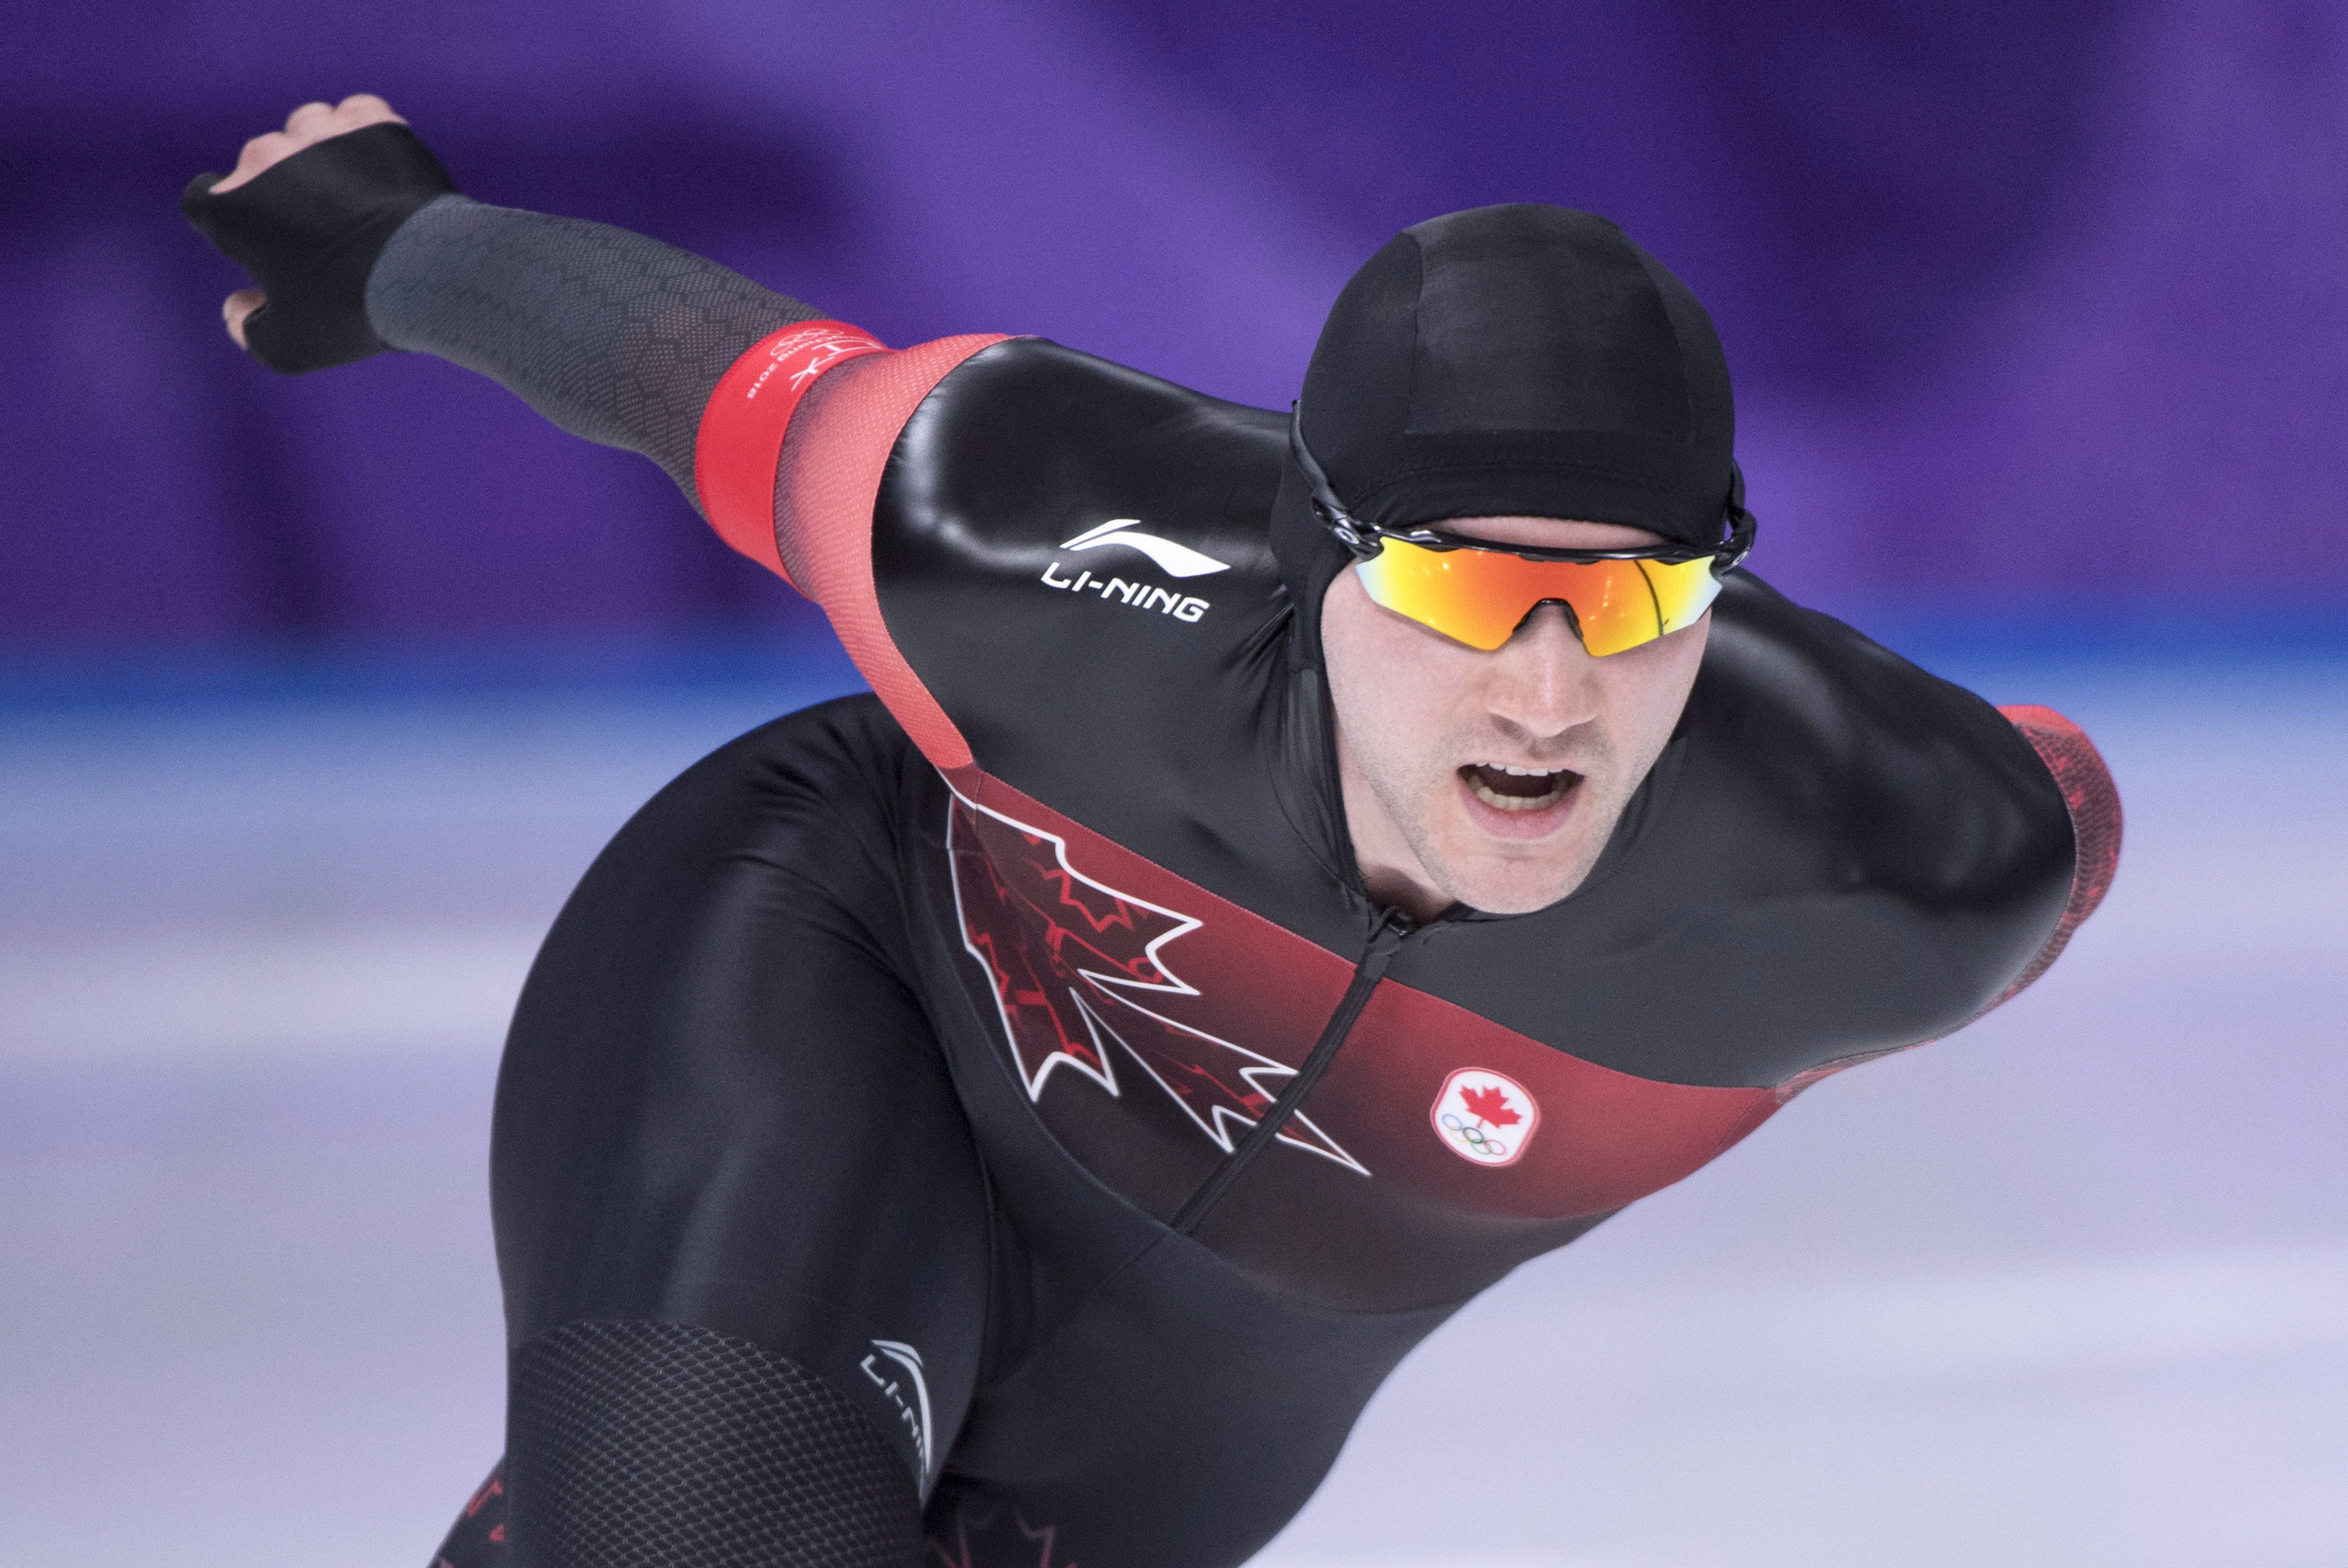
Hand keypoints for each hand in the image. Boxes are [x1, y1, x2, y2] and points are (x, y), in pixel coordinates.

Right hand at [213, 95, 406, 348]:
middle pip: (259, 167)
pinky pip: (357, 117)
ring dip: (321, 158)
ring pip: (306, 133)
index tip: (260, 242)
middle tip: (323, 232)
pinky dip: (366, 138)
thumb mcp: (289, 346)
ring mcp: (319, 133)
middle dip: (281, 194)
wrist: (426, 271)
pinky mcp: (372, 122)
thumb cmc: (349, 311)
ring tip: (355, 198)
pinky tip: (383, 171)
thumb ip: (248, 328)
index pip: (203, 202)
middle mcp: (264, 157)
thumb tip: (238, 308)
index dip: (231, 224)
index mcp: (230, 206)